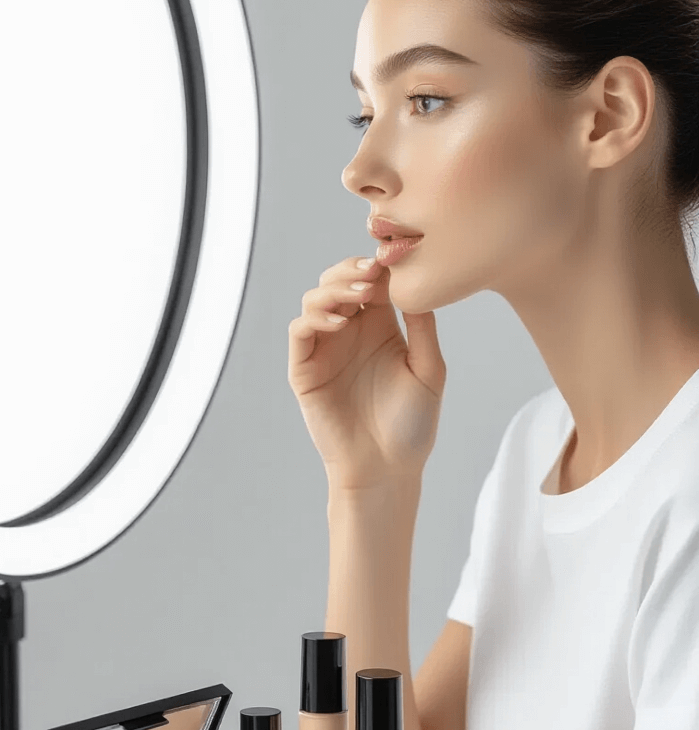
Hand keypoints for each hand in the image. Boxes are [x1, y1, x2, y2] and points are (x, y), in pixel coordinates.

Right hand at [288, 254, 446, 487]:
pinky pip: (299, 331)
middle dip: (351, 269)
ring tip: (359, 294)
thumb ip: (423, 327)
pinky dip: (315, 318)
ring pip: (315, 298)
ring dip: (334, 288)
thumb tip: (416, 285)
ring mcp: (325, 349)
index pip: (371, 281)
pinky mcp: (305, 370)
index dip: (376, 266)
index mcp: (380, 327)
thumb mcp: (429, 370)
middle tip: (371, 274)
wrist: (387, 469)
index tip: (390, 260)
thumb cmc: (412, 425)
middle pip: (338, 280)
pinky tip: (340, 323)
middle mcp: (350, 332)